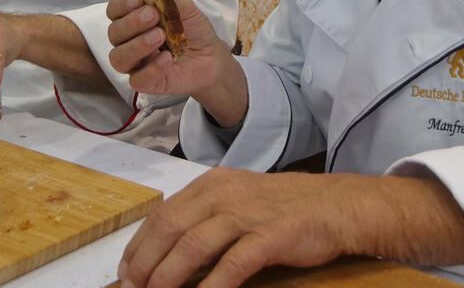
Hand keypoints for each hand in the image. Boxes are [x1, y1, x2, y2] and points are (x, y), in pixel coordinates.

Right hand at [106, 0, 246, 125]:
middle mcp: (128, 41)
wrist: (211, 56)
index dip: (121, 4)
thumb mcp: (187, 9)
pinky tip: (167, 59)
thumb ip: (171, 0)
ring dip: (137, 45)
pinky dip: (151, 69)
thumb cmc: (193, 31)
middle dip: (131, 22)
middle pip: (114, 32)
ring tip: (160, 36)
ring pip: (118, 58)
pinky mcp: (146, 83)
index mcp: (133, 18)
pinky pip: (137, 80)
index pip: (114, 10)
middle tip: (153, 15)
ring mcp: (135, 64)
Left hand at [118, 168, 357, 287]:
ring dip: (169, 274)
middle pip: (171, 228)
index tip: (125, 271)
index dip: (139, 245)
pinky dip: (213, 284)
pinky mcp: (270, 235)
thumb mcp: (239, 200)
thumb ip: (206, 217)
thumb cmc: (286, 207)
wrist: (337, 205)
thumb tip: (168, 249)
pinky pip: (233, 263)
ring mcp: (247, 213)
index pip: (163, 214)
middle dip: (146, 262)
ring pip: (194, 244)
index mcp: (211, 184)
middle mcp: (224, 194)